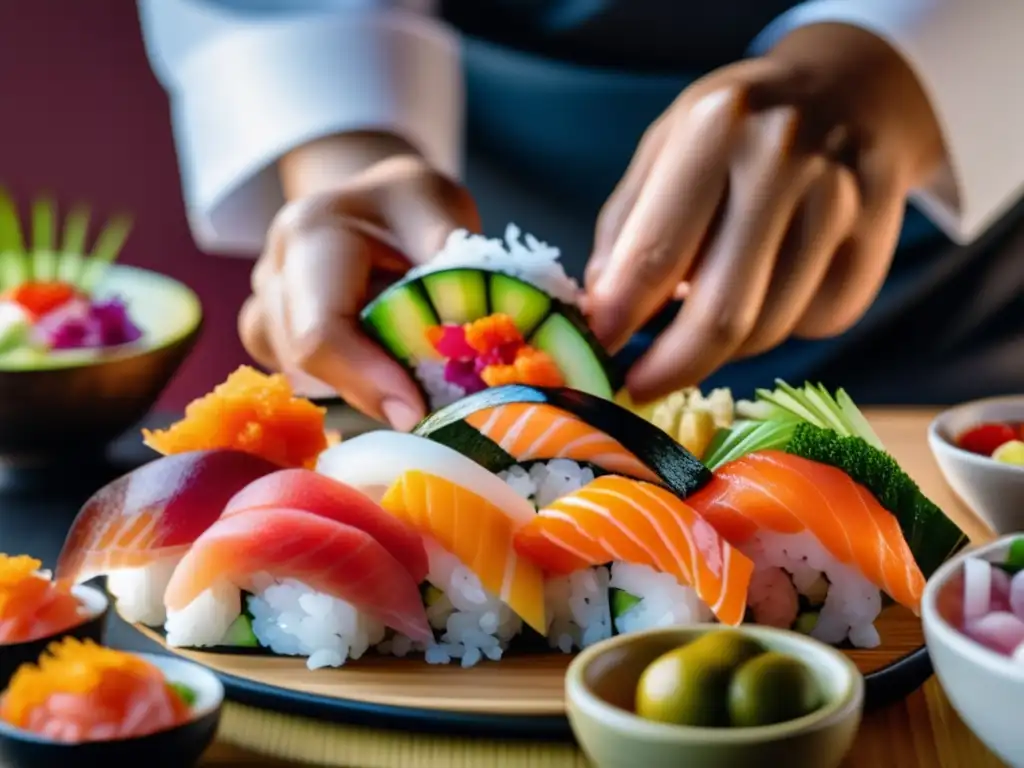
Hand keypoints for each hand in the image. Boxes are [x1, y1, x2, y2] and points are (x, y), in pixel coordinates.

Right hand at [238, 132, 479, 429]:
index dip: (365, 379)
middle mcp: (274, 274)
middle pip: (306, 364)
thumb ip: (451, 262)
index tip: (416, 412)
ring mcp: (265, 309)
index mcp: (311, 234)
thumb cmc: (410, 204)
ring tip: (412, 371)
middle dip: (371, 392)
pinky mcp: (273, 339)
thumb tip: (468, 334)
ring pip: (303, 382)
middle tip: (433, 402)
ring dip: (361, 392)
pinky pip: (306, 383)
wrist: (374, 202)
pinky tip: (386, 372)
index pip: (321, 329)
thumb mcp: (440, 207)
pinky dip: (351, 389)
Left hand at [585, 23, 944, 401]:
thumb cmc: (736, 130)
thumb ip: (627, 229)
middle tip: (641, 386)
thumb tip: (603, 316)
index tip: (598, 358)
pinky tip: (767, 285)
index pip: (656, 255)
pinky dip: (776, 323)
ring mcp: (841, 203)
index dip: (620, 322)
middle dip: (671, 368)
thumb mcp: (664, 149)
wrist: (851, 92)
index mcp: (716, 128)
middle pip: (722, 314)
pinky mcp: (875, 245)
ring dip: (722, 345)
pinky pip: (812, 323)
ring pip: (768, 330)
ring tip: (702, 316)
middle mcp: (785, 162)